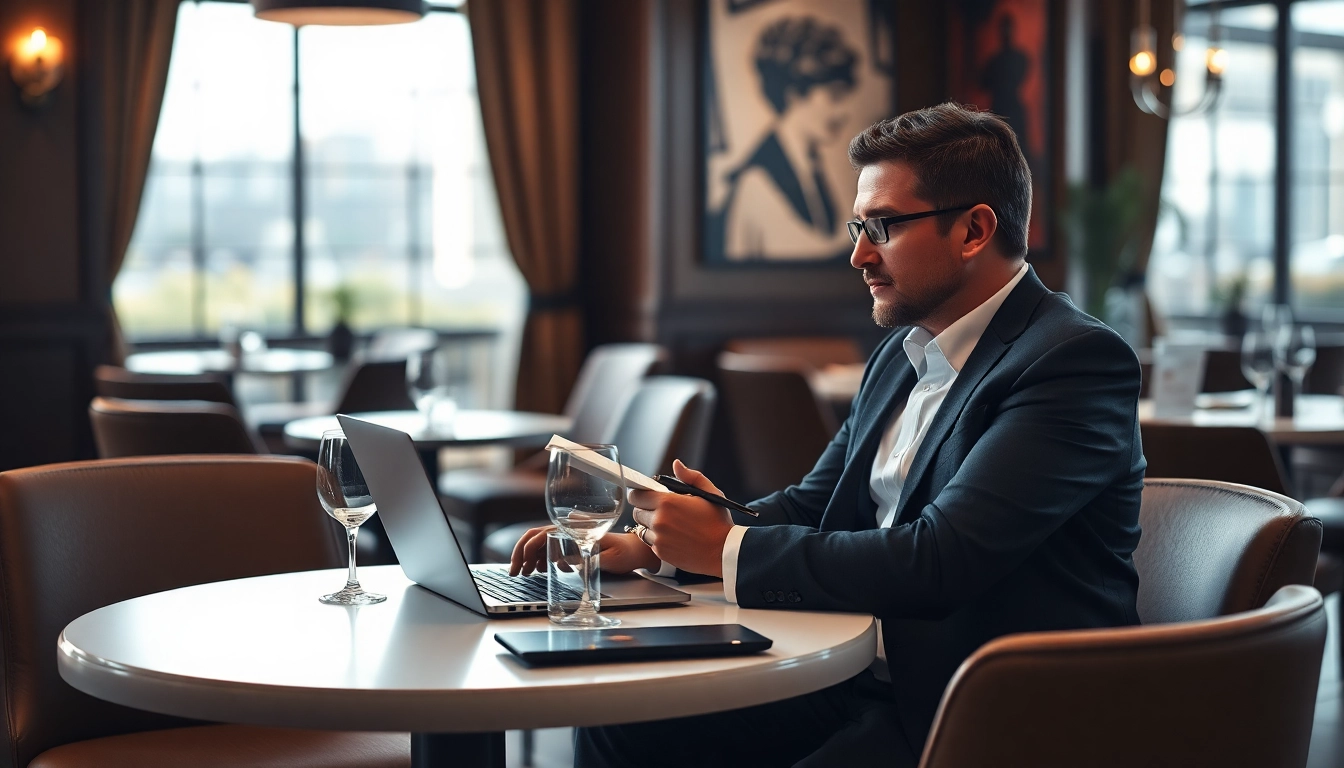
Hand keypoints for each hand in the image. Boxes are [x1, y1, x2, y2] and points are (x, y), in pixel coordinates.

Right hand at [508, 525, 659, 575]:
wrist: (638, 550)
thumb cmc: (625, 552)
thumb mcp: (607, 557)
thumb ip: (586, 557)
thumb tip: (565, 560)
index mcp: (575, 531)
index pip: (542, 535)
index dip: (526, 550)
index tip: (521, 566)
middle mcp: (570, 531)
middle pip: (536, 537)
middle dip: (521, 554)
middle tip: (515, 572)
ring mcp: (571, 537)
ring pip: (540, 543)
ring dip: (529, 558)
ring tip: (525, 572)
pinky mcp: (574, 545)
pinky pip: (550, 548)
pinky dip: (540, 559)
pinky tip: (540, 569)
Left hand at [629, 460, 733, 576]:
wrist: (724, 551)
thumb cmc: (718, 522)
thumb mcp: (709, 493)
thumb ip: (690, 476)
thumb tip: (676, 465)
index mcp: (668, 502)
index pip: (636, 495)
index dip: (640, 494)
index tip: (646, 496)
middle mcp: (659, 521)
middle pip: (636, 512)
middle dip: (646, 509)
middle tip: (661, 511)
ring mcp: (659, 538)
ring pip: (641, 528)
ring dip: (650, 525)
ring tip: (668, 525)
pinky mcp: (660, 552)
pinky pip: (649, 542)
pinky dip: (657, 539)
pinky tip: (672, 536)